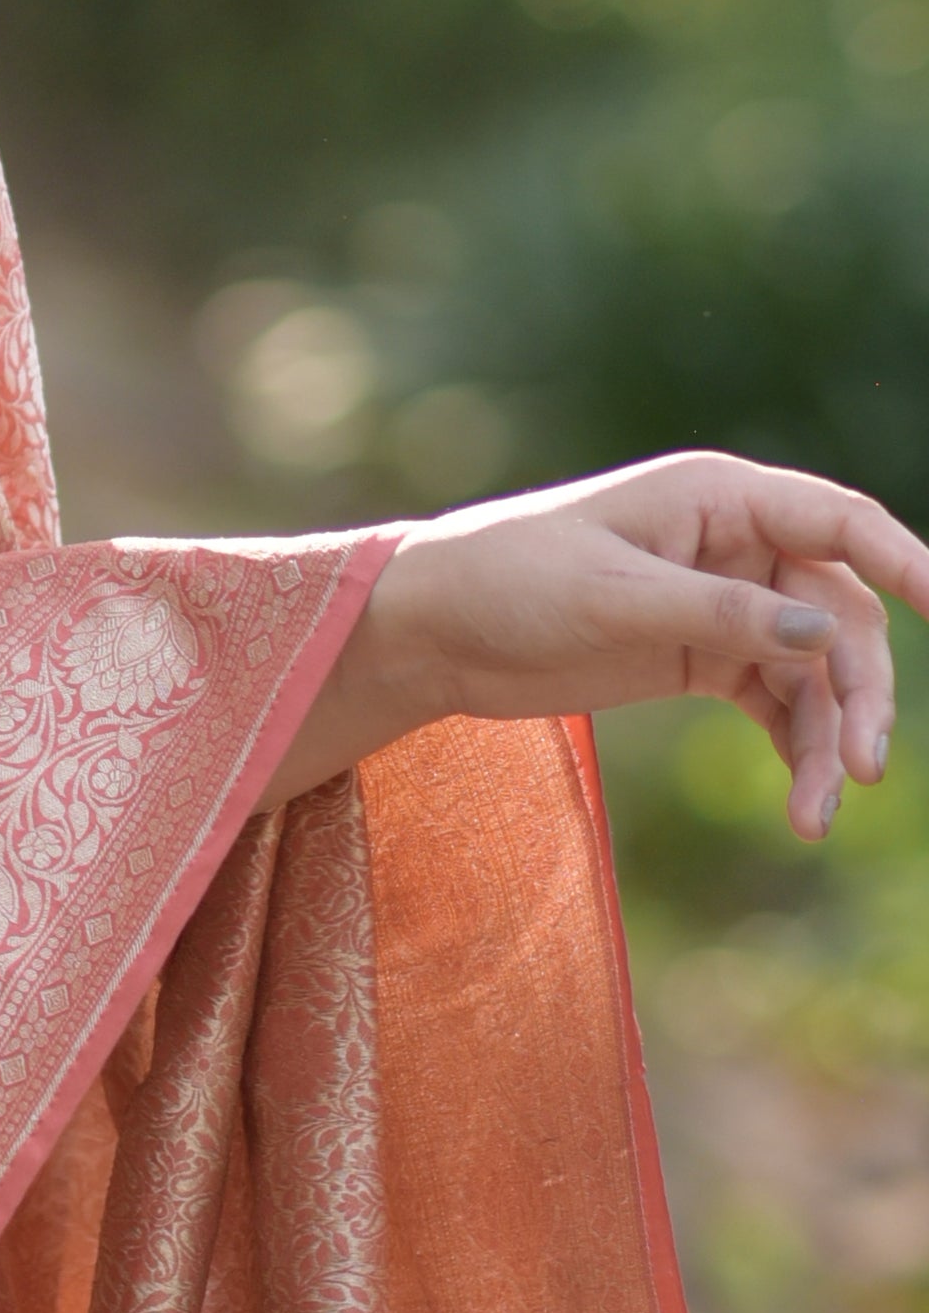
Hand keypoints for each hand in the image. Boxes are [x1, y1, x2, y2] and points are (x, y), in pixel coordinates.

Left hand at [290, 449, 928, 837]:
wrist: (432, 630)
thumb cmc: (508, 580)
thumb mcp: (613, 596)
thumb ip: (722, 612)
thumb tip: (828, 632)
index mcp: (717, 497)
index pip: (840, 520)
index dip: (909, 562)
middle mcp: (735, 544)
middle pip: (843, 615)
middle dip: (861, 692)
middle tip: (861, 768)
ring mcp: (724, 604)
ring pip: (816, 671)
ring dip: (827, 739)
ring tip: (817, 816)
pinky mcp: (703, 658)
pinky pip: (777, 703)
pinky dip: (794, 751)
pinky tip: (800, 809)